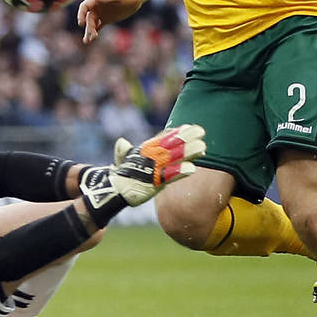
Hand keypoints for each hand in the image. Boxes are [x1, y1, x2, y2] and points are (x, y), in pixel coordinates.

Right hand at [77, 0, 146, 43]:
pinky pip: (97, 27)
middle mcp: (97, 6)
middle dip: (89, 27)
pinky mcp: (106, 19)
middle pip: (88, 18)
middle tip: (94, 36)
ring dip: (89, 32)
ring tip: (87, 42)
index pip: (84, 6)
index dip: (81, 14)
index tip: (81, 24)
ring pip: (91, 24)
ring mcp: (101, 13)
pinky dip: (94, 32)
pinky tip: (91, 40)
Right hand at [78, 125, 206, 222]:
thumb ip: (125, 151)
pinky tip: (192, 169)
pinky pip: (168, 176)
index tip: (189, 126)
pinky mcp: (153, 182)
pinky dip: (180, 172)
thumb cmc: (122, 176)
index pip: (163, 137)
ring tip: (203, 148)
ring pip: (174, 157)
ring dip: (189, 152)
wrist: (113, 190)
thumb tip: (121, 142)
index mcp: (145, 149)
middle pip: (171, 144)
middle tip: (202, 130)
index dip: (176, 131)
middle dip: (187, 137)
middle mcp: (150, 156)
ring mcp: (152, 168)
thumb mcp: (123, 159)